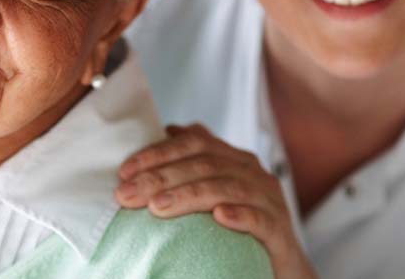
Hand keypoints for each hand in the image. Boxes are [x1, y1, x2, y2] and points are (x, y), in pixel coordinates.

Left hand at [114, 124, 315, 278]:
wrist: (280, 264)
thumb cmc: (237, 227)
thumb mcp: (210, 192)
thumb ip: (189, 167)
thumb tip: (159, 139)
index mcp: (232, 158)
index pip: (193, 143)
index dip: (157, 153)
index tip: (124, 172)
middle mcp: (252, 171)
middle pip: (204, 165)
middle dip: (161, 177)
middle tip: (127, 194)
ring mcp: (268, 199)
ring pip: (227, 188)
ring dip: (189, 196)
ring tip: (157, 207)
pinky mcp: (279, 229)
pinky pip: (259, 218)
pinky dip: (239, 215)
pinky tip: (219, 217)